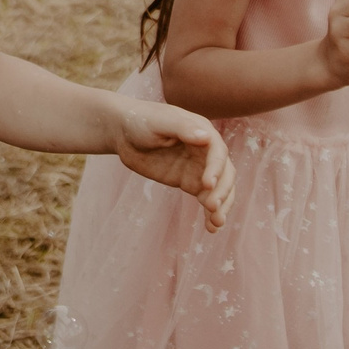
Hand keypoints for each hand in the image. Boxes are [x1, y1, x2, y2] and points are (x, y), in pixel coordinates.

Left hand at [112, 99, 234, 230]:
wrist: (124, 132)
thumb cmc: (141, 120)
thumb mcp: (159, 121)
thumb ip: (182, 128)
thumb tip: (206, 137)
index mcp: (202, 132)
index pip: (217, 152)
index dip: (216, 168)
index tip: (207, 184)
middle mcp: (206, 151)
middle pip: (225, 173)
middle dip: (222, 191)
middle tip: (211, 206)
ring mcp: (199, 168)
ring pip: (220, 188)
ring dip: (222, 205)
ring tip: (216, 223)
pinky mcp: (190, 181)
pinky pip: (206, 198)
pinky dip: (211, 213)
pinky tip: (212, 228)